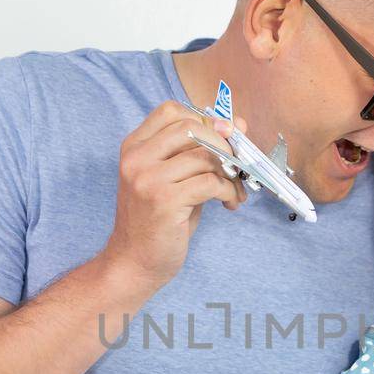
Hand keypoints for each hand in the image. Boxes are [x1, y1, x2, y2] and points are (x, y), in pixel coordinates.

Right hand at [101, 100, 247, 288]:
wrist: (134, 262)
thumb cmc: (158, 221)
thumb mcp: (175, 179)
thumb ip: (200, 152)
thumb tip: (240, 124)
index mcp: (134, 147)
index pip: (171, 111)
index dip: (204, 120)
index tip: (224, 139)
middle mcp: (136, 158)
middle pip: (191, 128)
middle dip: (223, 144)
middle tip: (236, 165)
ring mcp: (147, 179)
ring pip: (205, 156)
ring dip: (231, 173)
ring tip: (236, 191)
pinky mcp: (164, 201)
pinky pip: (210, 183)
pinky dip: (228, 191)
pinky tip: (229, 204)